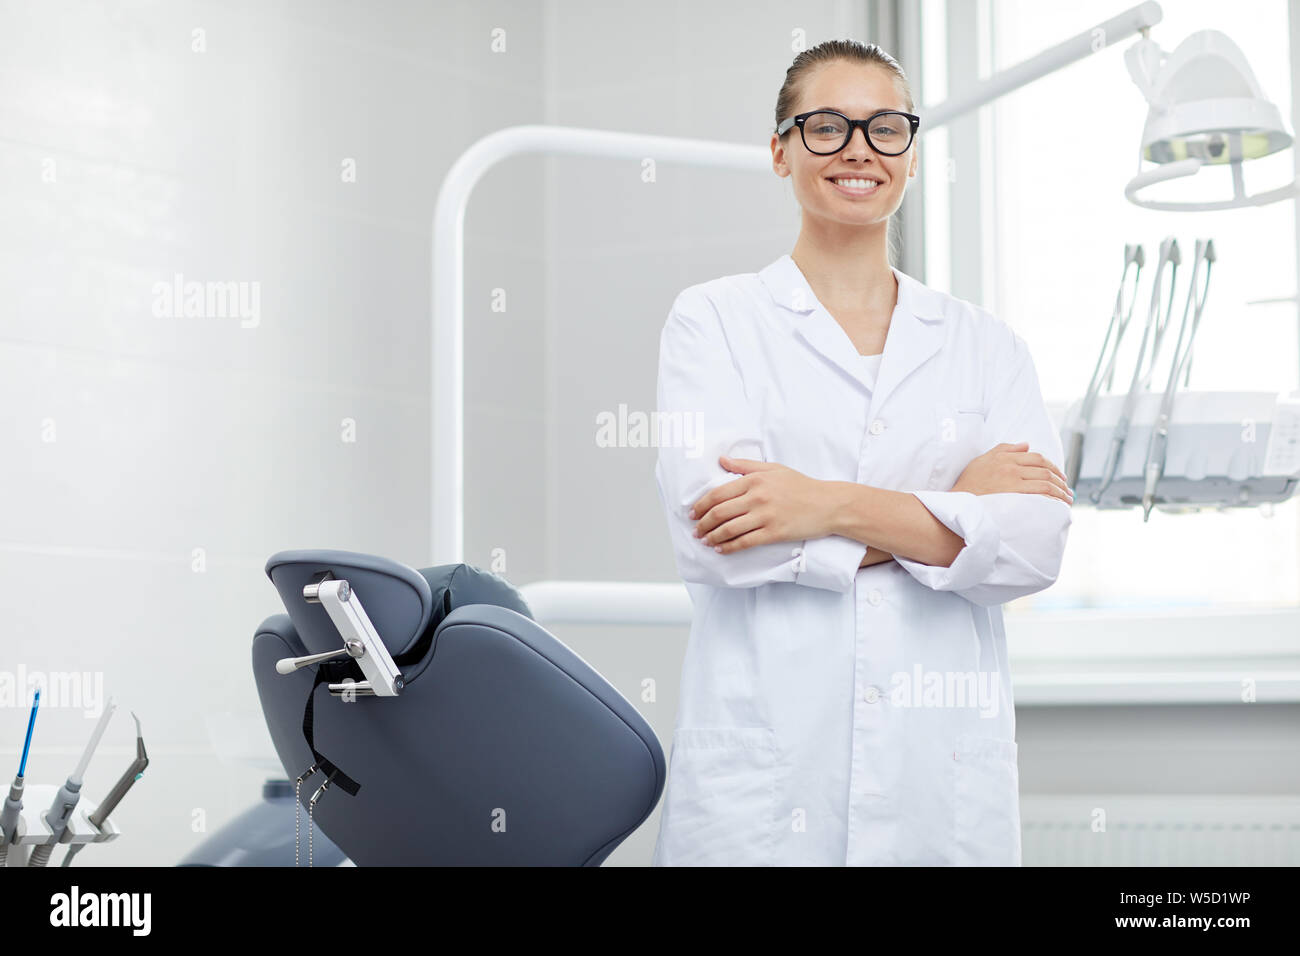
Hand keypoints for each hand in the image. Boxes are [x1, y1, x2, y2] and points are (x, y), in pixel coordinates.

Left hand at [689, 456, 835, 552]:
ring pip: (729, 529)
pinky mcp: (774, 533)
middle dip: (702, 523)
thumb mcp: (773, 469)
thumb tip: (721, 460)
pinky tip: (721, 549)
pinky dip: (729, 547)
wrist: (828, 504)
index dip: (701, 505)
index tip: (693, 513)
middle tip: (695, 530)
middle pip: (719, 512)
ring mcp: (765, 516)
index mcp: (755, 480)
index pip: (718, 494)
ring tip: (704, 541)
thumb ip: (745, 465)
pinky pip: (745, 542)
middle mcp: (757, 497)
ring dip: (712, 537)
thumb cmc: (801, 485)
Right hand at [951, 442, 1072, 504]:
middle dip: (1061, 480)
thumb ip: (1004, 449)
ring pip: (1046, 482)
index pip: (1037, 458)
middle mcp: (1010, 467)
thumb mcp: (982, 460)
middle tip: (1067, 490)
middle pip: (1045, 470)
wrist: (956, 502)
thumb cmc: (967, 484)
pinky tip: (1058, 505)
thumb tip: (1026, 445)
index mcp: (1005, 457)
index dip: (1053, 466)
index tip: (1059, 476)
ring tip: (1066, 500)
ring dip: (1061, 491)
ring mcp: (1012, 481)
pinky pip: (1041, 494)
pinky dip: (1053, 498)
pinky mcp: (1014, 496)